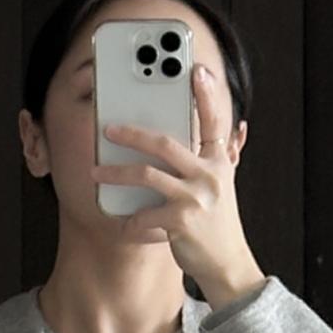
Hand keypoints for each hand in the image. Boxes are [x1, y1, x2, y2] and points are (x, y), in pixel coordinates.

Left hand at [96, 62, 265, 302]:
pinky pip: (145, 215)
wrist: (227, 264)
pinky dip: (130, 221)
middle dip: (132, 134)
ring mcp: (195, 198)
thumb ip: (220, 155)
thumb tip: (236, 126)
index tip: (194, 69)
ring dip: (116, 173)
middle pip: (164, 144)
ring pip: (147, 176)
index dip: (206, 94)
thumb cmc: (217, 223)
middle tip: (108, 130)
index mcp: (219, 161)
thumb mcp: (222, 184)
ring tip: (96, 173)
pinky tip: (123, 223)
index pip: (213, 121)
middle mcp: (209, 175)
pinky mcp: (182, 222)